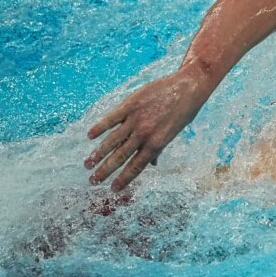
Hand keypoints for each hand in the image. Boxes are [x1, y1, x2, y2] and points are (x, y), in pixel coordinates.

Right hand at [85, 67, 212, 191]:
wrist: (188, 87)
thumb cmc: (183, 111)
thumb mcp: (174, 133)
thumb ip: (160, 148)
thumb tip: (153, 164)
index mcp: (156, 144)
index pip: (136, 166)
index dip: (124, 179)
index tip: (113, 189)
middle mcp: (145, 134)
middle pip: (121, 157)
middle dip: (105, 171)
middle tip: (93, 181)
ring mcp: (136, 119)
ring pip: (113, 140)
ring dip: (98, 153)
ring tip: (87, 164)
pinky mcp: (131, 104)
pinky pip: (112, 118)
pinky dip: (100, 127)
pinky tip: (89, 136)